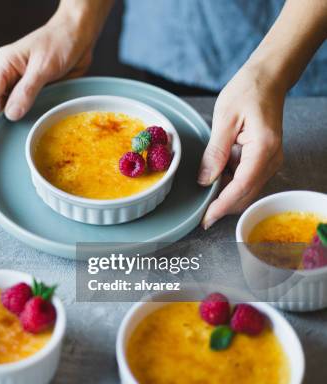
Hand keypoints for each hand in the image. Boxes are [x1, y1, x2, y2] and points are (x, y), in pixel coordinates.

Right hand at [0, 1, 111, 142]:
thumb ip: (27, 91)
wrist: (80, 34)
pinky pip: (25, 107)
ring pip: (9, 107)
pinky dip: (23, 119)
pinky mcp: (34, 88)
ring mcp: (21, 82)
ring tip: (3, 144)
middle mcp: (9, 74)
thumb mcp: (43, 67)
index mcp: (4, 64)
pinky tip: (22, 132)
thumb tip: (11, 114)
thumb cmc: (60, 41)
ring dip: (8, 123)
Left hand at [197, 63, 284, 228]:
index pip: (241, 187)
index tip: (204, 219)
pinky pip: (245, 178)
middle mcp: (271, 159)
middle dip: (222, 205)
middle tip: (197, 211)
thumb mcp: (224, 119)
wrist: (267, 79)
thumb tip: (205, 180)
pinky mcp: (263, 159)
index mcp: (263, 149)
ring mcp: (269, 160)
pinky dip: (229, 182)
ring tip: (203, 187)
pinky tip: (215, 173)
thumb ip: (215, 152)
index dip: (221, 205)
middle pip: (245, 194)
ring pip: (245, 190)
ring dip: (224, 193)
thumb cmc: (247, 91)